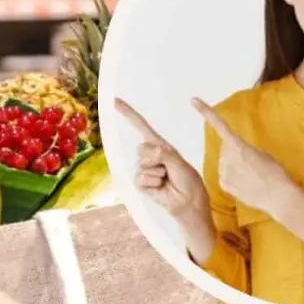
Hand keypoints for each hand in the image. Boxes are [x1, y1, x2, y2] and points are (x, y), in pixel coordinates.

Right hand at [113, 98, 208, 223]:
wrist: (188, 202)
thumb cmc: (188, 181)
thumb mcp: (178, 162)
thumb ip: (162, 154)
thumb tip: (147, 154)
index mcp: (160, 145)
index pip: (141, 126)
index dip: (128, 114)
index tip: (115, 101)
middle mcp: (150, 155)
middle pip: (141, 148)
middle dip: (156, 158)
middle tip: (169, 170)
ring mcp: (144, 169)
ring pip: (142, 164)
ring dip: (158, 173)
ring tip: (167, 179)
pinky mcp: (141, 183)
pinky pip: (140, 178)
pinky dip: (152, 182)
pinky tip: (161, 186)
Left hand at [190, 97, 295, 216]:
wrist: (278, 195)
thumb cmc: (275, 172)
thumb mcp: (261, 153)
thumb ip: (244, 149)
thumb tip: (237, 154)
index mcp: (237, 144)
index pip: (219, 124)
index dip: (205, 111)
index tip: (193, 100)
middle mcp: (226, 156)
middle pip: (226, 151)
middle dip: (235, 156)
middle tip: (253, 165)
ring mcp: (223, 171)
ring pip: (226, 166)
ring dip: (235, 169)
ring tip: (252, 177)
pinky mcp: (223, 185)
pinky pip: (226, 179)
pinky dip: (234, 181)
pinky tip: (247, 185)